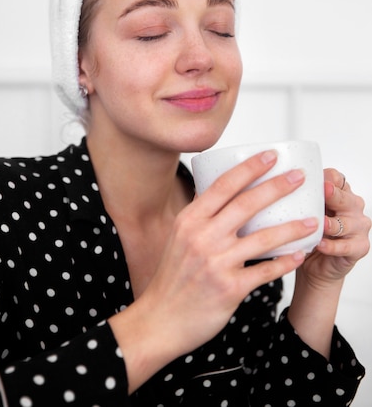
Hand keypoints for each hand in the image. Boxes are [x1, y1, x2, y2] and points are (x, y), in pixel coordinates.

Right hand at [109, 150, 319, 391]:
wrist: (160, 318)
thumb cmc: (172, 276)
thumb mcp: (179, 236)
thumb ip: (201, 215)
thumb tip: (221, 189)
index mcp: (190, 220)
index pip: (223, 185)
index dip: (250, 167)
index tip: (271, 155)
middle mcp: (202, 237)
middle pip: (246, 204)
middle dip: (277, 186)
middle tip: (299, 177)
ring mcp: (216, 263)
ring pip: (263, 238)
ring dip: (291, 228)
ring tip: (312, 221)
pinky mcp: (229, 288)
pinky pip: (265, 271)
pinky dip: (285, 262)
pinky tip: (299, 255)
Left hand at [298, 169, 370, 286]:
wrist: (316, 265)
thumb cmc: (310, 233)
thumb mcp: (303, 212)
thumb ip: (298, 197)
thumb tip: (277, 182)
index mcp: (340, 192)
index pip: (336, 179)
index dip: (326, 178)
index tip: (312, 177)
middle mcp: (352, 207)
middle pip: (344, 198)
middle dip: (333, 195)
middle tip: (324, 191)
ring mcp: (358, 227)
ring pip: (346, 223)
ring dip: (331, 224)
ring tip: (320, 224)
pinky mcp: (359, 247)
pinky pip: (346, 246)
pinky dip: (332, 246)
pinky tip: (320, 244)